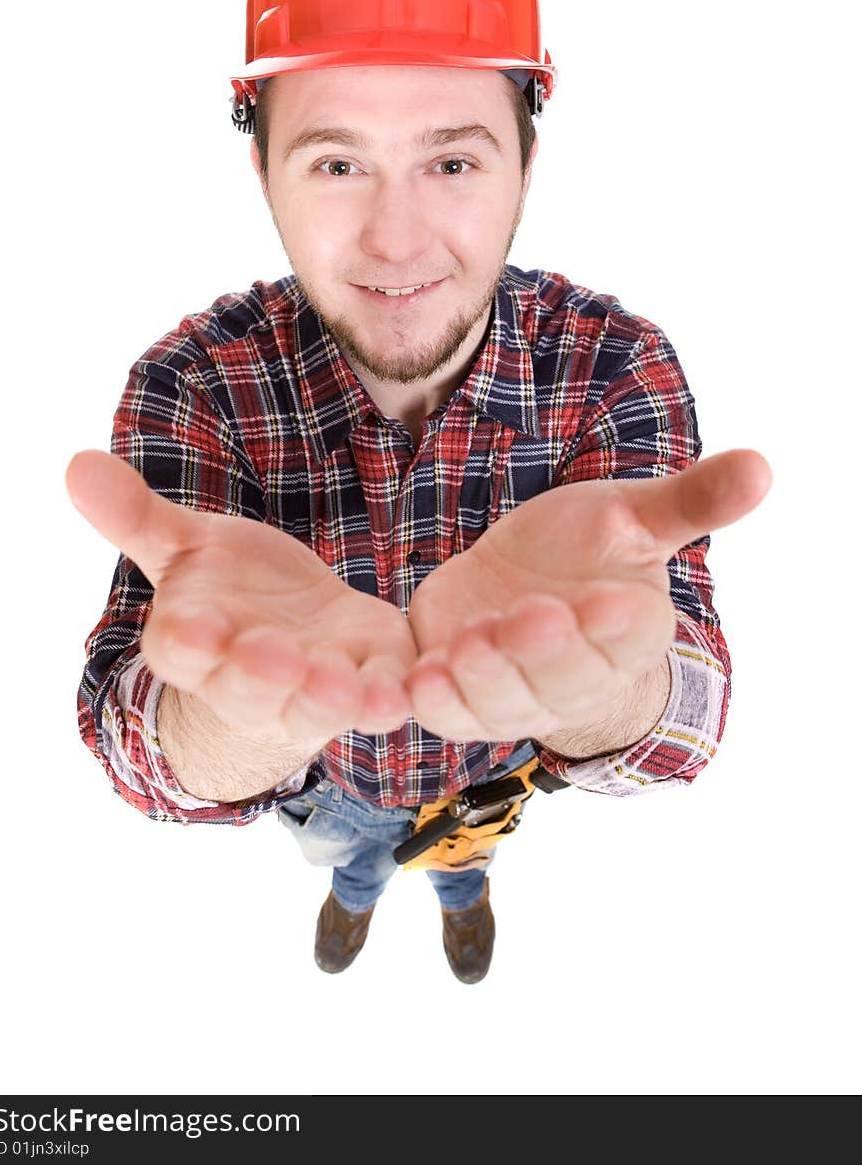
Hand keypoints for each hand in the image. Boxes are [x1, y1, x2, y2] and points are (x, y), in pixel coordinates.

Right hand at [66, 449, 415, 743]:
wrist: (300, 629)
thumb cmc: (232, 590)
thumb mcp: (187, 547)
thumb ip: (138, 515)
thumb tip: (75, 462)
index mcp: (196, 642)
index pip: (181, 650)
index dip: (188, 642)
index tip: (194, 628)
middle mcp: (250, 680)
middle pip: (248, 686)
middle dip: (259, 673)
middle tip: (274, 654)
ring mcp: (311, 690)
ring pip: (315, 704)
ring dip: (326, 696)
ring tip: (340, 680)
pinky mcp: (369, 683)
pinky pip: (378, 700)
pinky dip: (387, 698)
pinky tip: (398, 689)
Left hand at [405, 448, 772, 741]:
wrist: (518, 589)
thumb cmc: (582, 553)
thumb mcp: (629, 517)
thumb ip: (689, 501)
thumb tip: (763, 465)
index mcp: (627, 628)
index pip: (631, 634)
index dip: (617, 622)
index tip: (607, 600)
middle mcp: (575, 677)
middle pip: (563, 676)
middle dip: (544, 650)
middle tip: (529, 615)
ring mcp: (515, 697)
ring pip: (500, 701)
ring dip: (481, 678)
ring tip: (463, 645)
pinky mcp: (460, 700)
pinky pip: (445, 713)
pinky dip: (429, 702)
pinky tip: (414, 680)